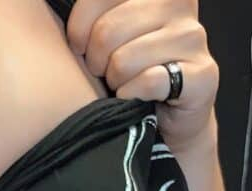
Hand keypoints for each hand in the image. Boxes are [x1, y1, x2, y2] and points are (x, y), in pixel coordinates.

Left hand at [66, 0, 219, 152]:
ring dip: (116, 82)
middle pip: (106, 31)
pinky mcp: (203, 73)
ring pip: (124, 60)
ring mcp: (193, 36)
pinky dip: (132, 98)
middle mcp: (178, 2)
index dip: (78, 29)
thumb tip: (48, 6)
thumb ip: (90, 15)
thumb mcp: (105, 34)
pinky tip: (139, 98)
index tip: (83, 47)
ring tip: (124, 85)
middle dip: (96, 62)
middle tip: (106, 73)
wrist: (166, 118)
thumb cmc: (127, 72)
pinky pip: (146, 84)